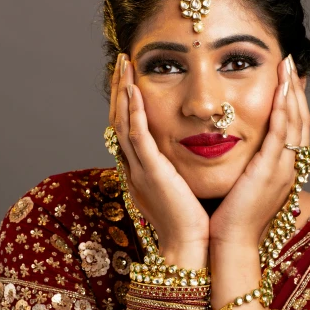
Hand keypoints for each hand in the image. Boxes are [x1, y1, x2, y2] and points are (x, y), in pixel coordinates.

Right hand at [110, 54, 208, 264]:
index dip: (126, 101)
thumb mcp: (180, 189)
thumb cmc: (190, 224)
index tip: (130, 77)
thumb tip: (186, 155)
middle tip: (121, 61)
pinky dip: (133, 113)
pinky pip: (137, 138)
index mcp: (141, 171)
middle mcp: (134, 168)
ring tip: (124, 65)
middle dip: (119, 89)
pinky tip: (134, 91)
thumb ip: (177, 170)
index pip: (127, 128)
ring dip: (122, 92)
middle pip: (118, 120)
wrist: (189, 248)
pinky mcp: (151, 174)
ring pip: (122, 123)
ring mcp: (140, 170)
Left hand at [209, 54, 309, 248]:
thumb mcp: (243, 188)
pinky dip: (282, 110)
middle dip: (296, 90)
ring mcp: (282, 169)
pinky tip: (280, 90)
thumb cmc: (231, 220)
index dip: (292, 103)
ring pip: (294, 123)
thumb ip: (246, 168)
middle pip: (300, 121)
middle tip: (291, 63)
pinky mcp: (270, 171)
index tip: (287, 80)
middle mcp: (288, 168)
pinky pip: (281, 134)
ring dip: (292, 92)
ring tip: (288, 66)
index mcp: (282, 171)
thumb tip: (238, 154)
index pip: (293, 130)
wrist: (231, 243)